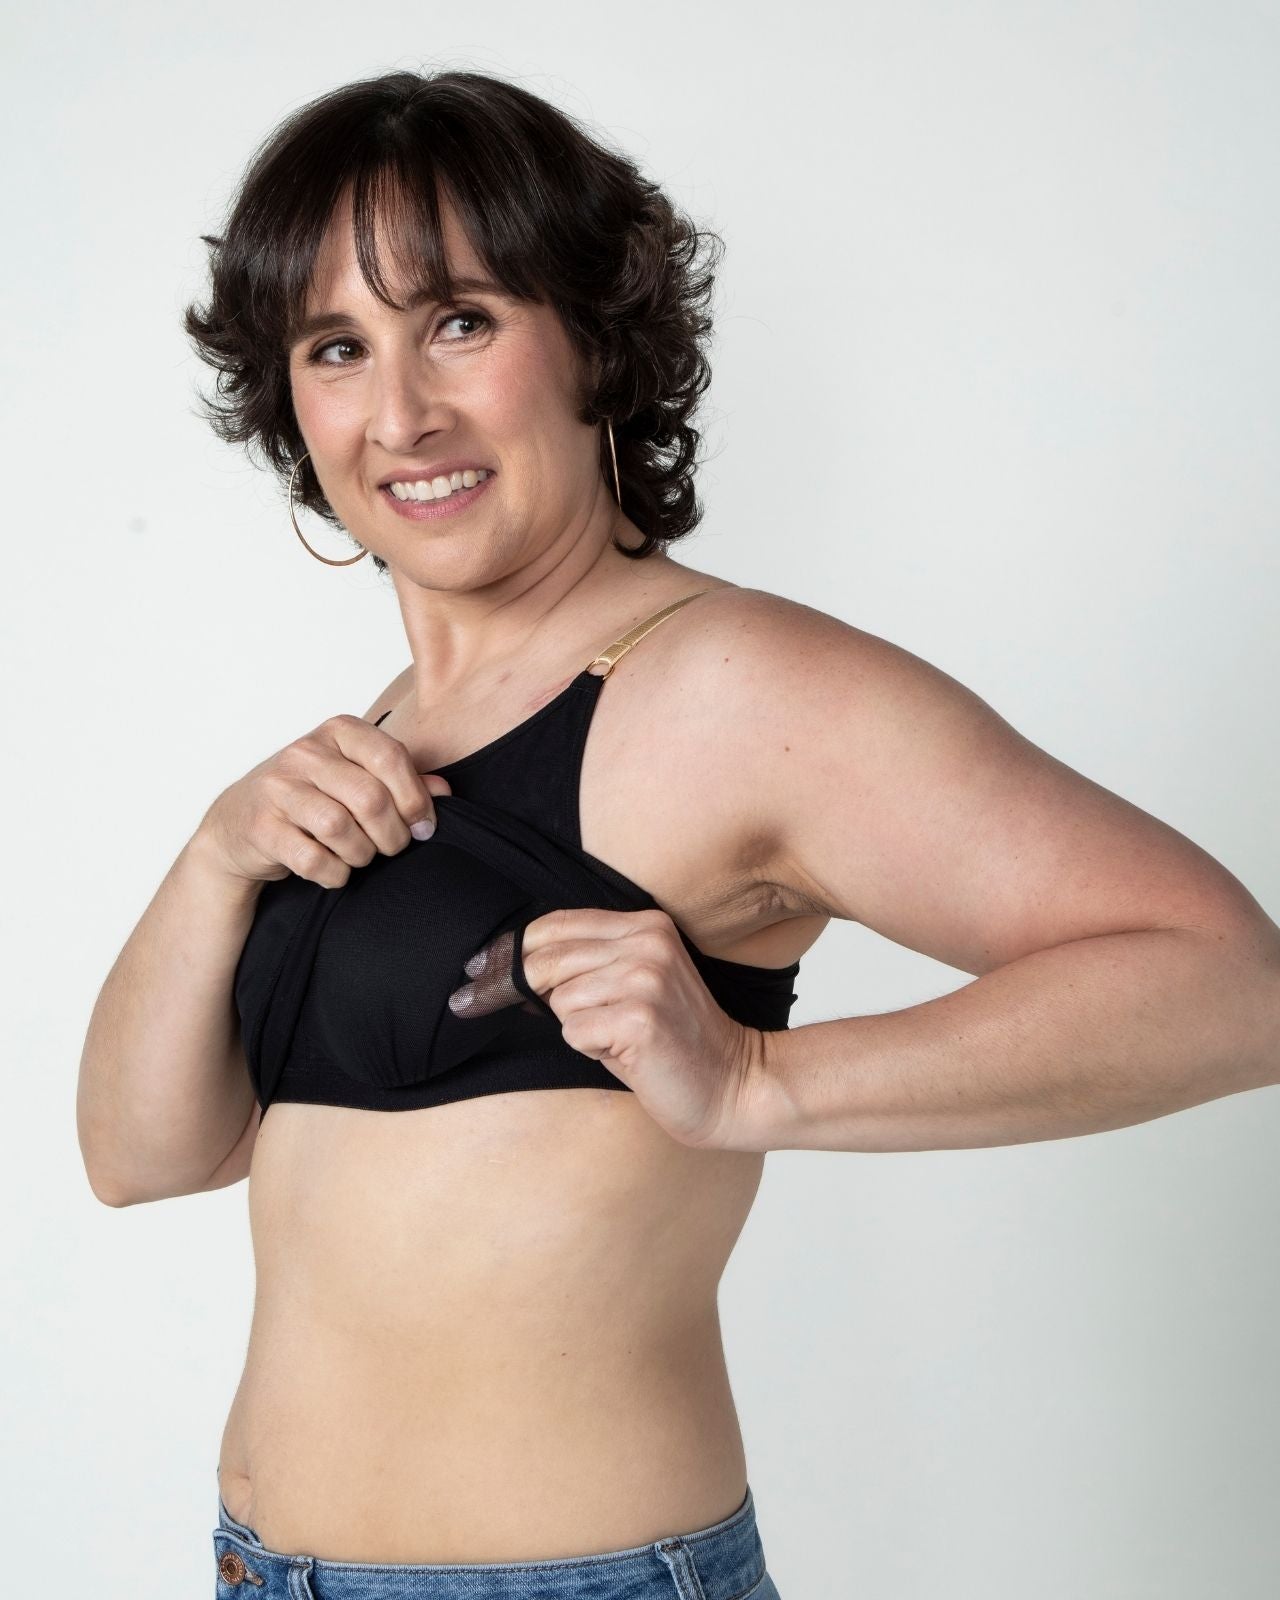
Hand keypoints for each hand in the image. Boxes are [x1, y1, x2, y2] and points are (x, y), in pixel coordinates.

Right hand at [197, 714, 452, 888]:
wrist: (238, 824)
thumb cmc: (310, 798)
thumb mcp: (356, 778)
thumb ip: (402, 780)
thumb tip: (444, 791)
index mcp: (338, 731)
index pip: (391, 756)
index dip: (415, 798)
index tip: (423, 825)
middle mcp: (305, 753)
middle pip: (370, 798)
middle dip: (392, 835)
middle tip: (392, 847)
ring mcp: (278, 789)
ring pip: (340, 829)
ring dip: (362, 855)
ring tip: (360, 857)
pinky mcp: (261, 827)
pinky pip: (313, 859)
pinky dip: (334, 873)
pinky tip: (334, 870)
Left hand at [447, 907, 764, 1148]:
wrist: (731, 1086)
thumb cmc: (672, 1045)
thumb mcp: (628, 990)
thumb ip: (581, 971)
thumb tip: (504, 971)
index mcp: (646, 926)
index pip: (557, 925)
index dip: (510, 949)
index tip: (475, 972)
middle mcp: (648, 943)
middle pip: (547, 958)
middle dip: (506, 986)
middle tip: (472, 1002)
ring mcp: (646, 978)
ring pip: (558, 999)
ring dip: (574, 1028)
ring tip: (612, 1040)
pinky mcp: (640, 1018)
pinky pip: (574, 1031)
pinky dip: (589, 1048)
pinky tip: (624, 1054)